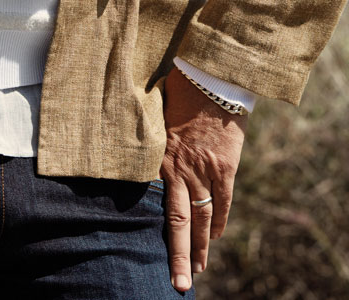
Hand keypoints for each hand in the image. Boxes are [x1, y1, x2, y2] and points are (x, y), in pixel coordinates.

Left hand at [160, 66, 247, 292]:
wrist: (210, 79)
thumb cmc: (178, 90)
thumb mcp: (154, 115)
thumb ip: (148, 137)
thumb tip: (132, 144)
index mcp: (159, 158)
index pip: (157, 206)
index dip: (156, 233)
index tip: (149, 253)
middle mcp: (181, 170)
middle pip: (179, 223)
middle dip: (178, 256)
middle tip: (178, 284)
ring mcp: (205, 171)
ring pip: (202, 218)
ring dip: (200, 246)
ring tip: (198, 270)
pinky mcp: (225, 167)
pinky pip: (222, 201)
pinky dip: (219, 221)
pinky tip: (214, 237)